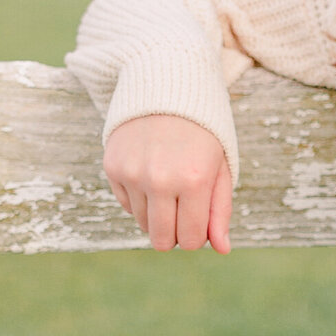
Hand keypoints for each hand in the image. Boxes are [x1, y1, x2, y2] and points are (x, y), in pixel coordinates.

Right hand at [103, 114, 232, 252]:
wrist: (166, 86)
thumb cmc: (203, 132)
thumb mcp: (220, 167)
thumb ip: (220, 211)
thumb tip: (222, 249)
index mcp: (194, 181)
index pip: (191, 240)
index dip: (196, 237)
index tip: (199, 221)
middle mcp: (160, 180)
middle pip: (161, 240)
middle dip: (174, 234)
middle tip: (183, 210)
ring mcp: (133, 173)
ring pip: (143, 224)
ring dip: (157, 214)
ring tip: (168, 185)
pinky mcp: (112, 166)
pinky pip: (126, 205)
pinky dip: (139, 198)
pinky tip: (150, 173)